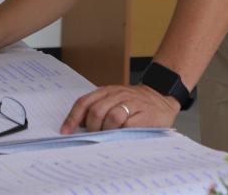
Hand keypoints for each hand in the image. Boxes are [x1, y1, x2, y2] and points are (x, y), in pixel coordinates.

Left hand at [59, 84, 180, 133]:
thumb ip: (99, 110)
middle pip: (96, 111)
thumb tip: (78, 128)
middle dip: (91, 128)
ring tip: (109, 136)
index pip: (84, 102)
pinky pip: (128, 124)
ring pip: (112, 117)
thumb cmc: (135, 104)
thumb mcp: (114, 101)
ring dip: (107, 131)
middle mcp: (118, 94)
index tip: (65, 131)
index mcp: (107, 91)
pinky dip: (122, 132)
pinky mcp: (145, 114)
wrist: (162, 98)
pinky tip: (122, 135)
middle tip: (94, 136)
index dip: (73, 118)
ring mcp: (132, 103)